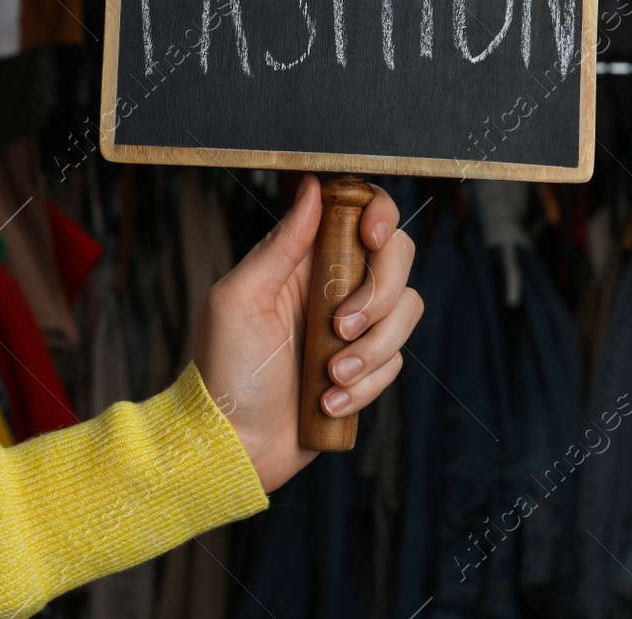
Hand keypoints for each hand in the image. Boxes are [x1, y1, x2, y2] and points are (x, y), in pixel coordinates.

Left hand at [194, 174, 421, 490]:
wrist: (234, 444)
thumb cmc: (225, 369)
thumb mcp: (239, 298)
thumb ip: (281, 244)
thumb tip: (313, 187)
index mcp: (307, 260)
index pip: (363, 216)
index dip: (380, 217)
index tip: (372, 238)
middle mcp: (337, 287)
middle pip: (399, 259)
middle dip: (378, 296)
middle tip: (338, 328)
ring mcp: (355, 329)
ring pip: (406, 313)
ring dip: (371, 350)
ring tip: (329, 378)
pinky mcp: (367, 369)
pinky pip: (396, 363)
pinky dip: (365, 386)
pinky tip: (329, 402)